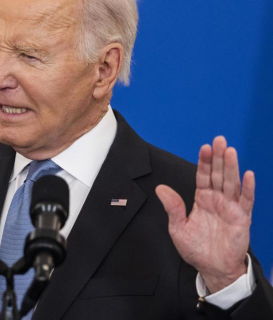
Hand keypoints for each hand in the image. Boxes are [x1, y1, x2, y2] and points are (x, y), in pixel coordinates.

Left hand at [156, 136, 253, 292]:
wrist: (212, 268)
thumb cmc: (196, 248)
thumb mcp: (178, 228)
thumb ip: (173, 207)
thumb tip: (160, 189)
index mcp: (202, 199)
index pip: (203, 176)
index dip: (204, 162)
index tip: (204, 147)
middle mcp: (217, 199)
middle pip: (218, 174)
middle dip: (218, 157)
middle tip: (219, 140)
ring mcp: (231, 207)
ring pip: (232, 183)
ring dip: (232, 167)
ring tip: (230, 151)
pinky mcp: (242, 218)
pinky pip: (246, 201)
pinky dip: (248, 188)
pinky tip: (248, 175)